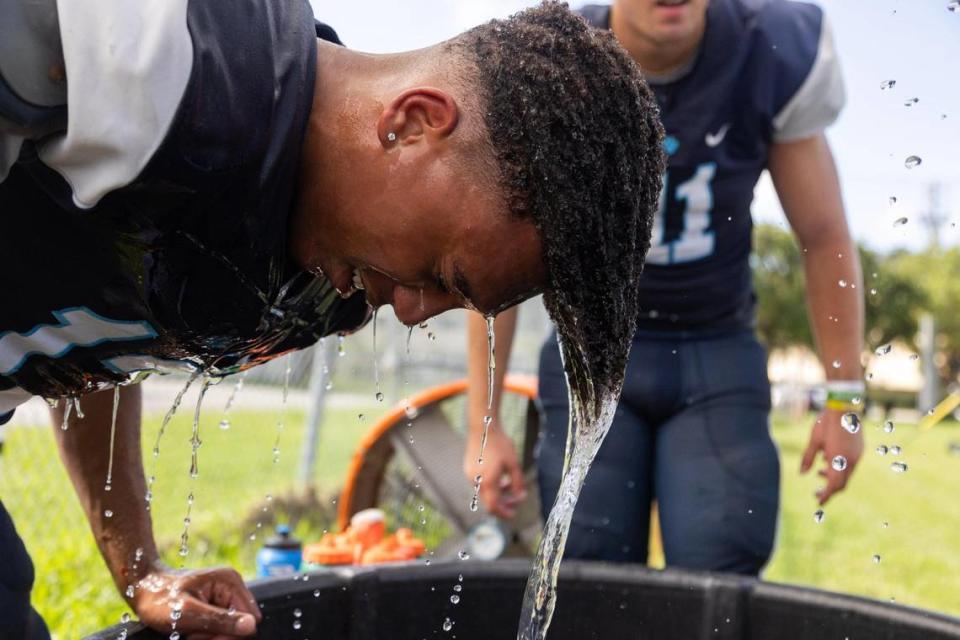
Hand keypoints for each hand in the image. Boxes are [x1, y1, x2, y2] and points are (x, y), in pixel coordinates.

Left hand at [132, 564, 260, 639]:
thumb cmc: (159, 599)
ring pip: (229, 628)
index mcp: (230, 582)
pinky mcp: (215, 604)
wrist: (141, 591)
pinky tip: (191, 628)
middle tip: (193, 632)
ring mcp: (223, 595)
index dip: (231, 633)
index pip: (250, 618)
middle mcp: (231, 586)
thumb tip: (251, 626)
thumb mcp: (188, 614)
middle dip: (217, 634)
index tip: (205, 634)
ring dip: (210, 635)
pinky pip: (220, 626)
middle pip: (240, 624)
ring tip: (190, 630)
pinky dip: (205, 632)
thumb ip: (220, 620)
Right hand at [463, 421, 526, 518]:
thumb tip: (521, 496)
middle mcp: (476, 481)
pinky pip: (480, 483)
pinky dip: (491, 485)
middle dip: (503, 503)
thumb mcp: (514, 464)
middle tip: (516, 499)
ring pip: (485, 492)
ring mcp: (470, 475)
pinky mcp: (468, 469)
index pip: (494, 507)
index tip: (514, 514)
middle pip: (489, 501)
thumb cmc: (500, 444)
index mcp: (488, 481)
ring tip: (510, 484)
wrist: (483, 428)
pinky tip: (500, 476)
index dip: (504, 513)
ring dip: (498, 492)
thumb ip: (518, 482)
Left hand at [800, 408, 863, 504]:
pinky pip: (850, 465)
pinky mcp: (860, 449)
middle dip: (830, 490)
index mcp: (839, 460)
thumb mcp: (814, 441)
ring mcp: (857, 455)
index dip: (826, 495)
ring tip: (820, 473)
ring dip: (834, 477)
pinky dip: (840, 468)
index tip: (818, 502)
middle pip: (842, 483)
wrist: (844, 406)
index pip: (834, 486)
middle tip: (817, 493)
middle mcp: (851, 460)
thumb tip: (803, 474)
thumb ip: (808, 458)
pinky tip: (828, 460)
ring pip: (847, 474)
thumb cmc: (826, 423)